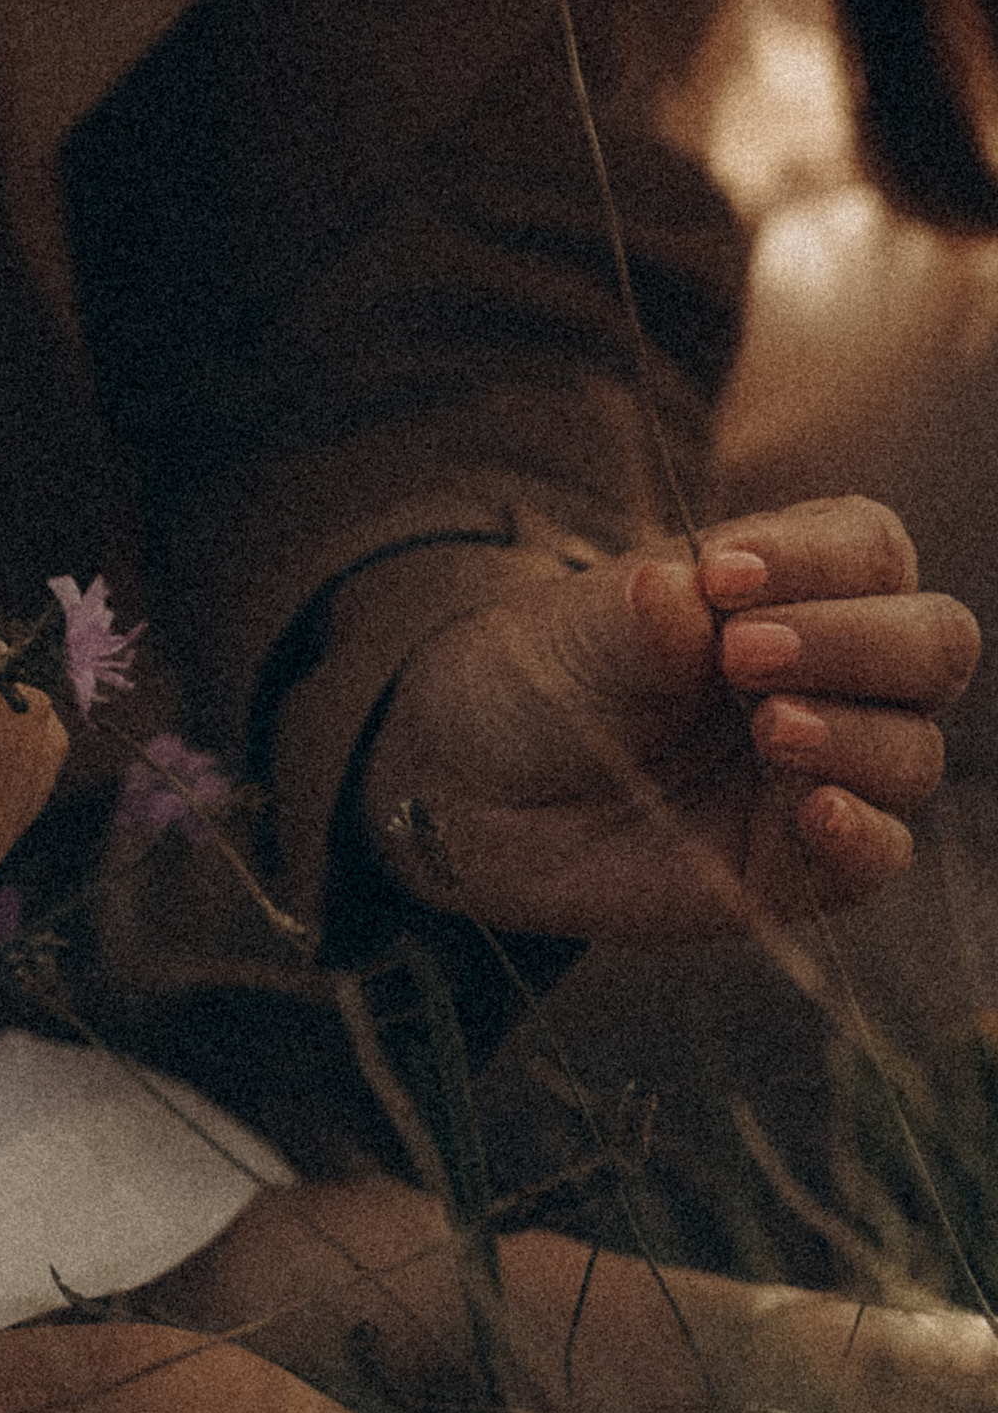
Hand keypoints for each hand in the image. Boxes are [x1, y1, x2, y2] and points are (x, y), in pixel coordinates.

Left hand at [358, 496, 977, 943]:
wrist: (479, 787)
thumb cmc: (544, 678)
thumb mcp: (575, 631)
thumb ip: (637, 616)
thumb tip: (674, 589)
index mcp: (791, 587)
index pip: (870, 550)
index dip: (817, 558)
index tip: (723, 575)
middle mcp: (831, 674)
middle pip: (933, 644)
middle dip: (857, 642)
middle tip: (744, 654)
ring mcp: (826, 769)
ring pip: (913, 748)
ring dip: (851, 731)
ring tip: (765, 726)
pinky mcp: (804, 862)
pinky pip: (882, 852)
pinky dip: (862, 830)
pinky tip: (814, 810)